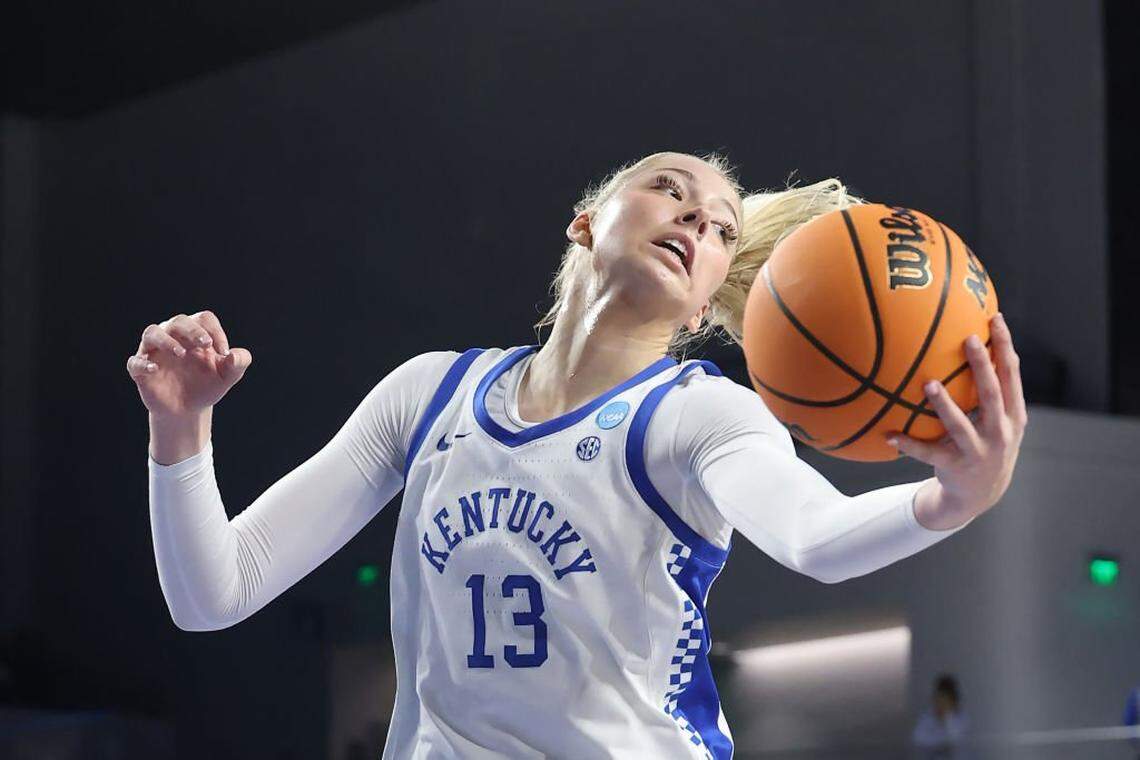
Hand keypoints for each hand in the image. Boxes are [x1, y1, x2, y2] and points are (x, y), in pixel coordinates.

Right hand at [126, 311, 251, 417]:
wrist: (188, 410)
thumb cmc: (208, 385)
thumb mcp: (228, 376)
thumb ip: (239, 364)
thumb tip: (235, 355)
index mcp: (196, 334)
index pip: (204, 319)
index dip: (214, 331)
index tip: (224, 352)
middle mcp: (173, 337)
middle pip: (178, 321)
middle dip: (192, 330)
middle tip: (205, 344)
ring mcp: (154, 352)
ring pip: (152, 333)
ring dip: (166, 340)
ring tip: (181, 353)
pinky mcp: (141, 370)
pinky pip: (135, 361)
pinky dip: (143, 363)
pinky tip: (155, 369)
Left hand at [887, 313, 1027, 525]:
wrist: (980, 494)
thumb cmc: (986, 443)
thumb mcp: (997, 419)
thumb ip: (988, 390)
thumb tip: (967, 341)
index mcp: (1012, 415)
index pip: (1011, 375)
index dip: (1006, 347)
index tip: (996, 318)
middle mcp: (1000, 432)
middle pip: (992, 394)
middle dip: (982, 366)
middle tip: (968, 339)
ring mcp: (978, 451)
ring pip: (960, 425)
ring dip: (944, 405)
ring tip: (929, 384)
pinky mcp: (955, 467)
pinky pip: (927, 453)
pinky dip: (908, 444)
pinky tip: (888, 435)